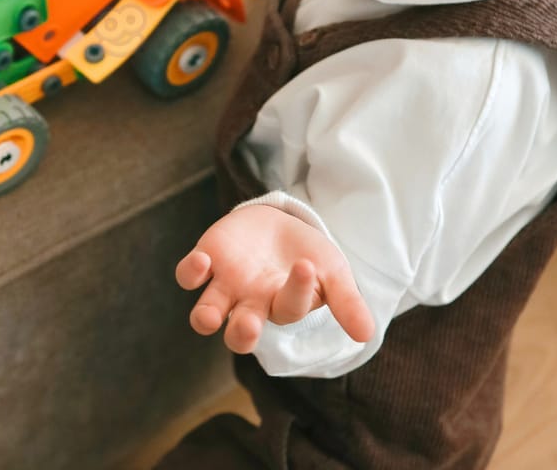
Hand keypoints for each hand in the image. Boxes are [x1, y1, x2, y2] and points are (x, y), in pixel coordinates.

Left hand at [176, 205, 374, 353]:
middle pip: (240, 333)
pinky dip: (191, 271)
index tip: (305, 265)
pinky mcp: (206, 260)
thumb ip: (346, 300)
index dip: (297, 291)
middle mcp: (250, 303)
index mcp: (283, 306)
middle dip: (242, 333)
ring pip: (206, 314)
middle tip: (248, 325)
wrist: (279, 223)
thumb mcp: (332, 271)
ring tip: (209, 315)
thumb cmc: (307, 255)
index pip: (289, 308)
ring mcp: (225, 284)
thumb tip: (367, 333)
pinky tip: (202, 261)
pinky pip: (189, 275)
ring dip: (205, 317)